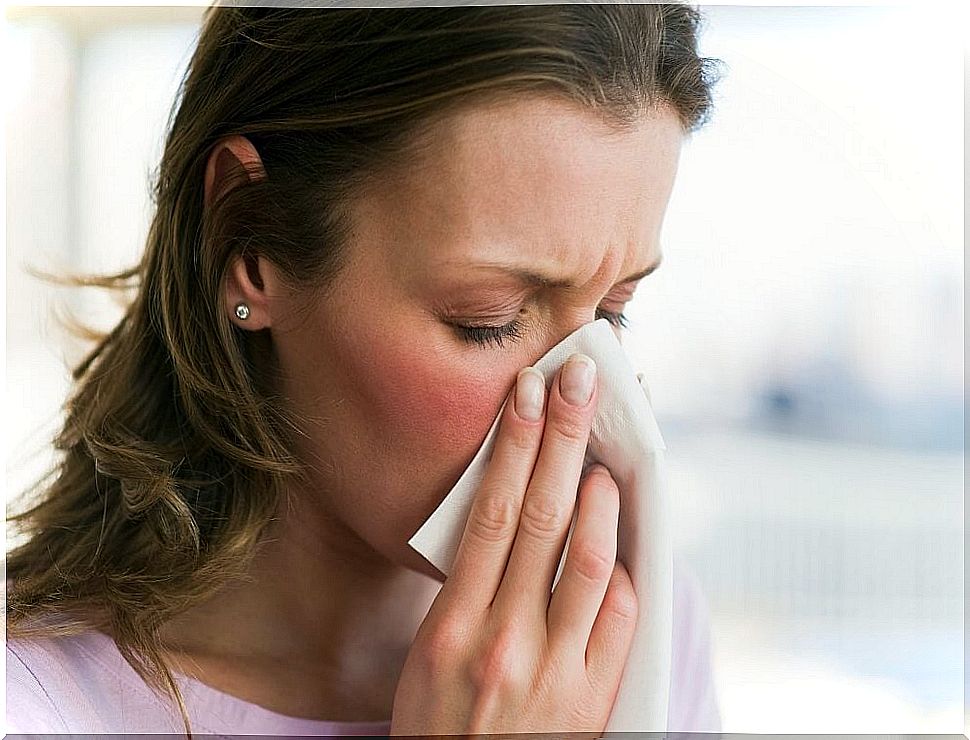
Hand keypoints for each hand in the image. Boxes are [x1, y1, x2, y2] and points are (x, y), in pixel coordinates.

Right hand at [391, 353, 636, 734]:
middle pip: (543, 518)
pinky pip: (618, 618)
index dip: (513, 445)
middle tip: (579, 383)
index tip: (528, 392)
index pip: (491, 514)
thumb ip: (466, 590)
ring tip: (603, 456)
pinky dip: (623, 568)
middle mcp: (504, 641)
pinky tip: (621, 537)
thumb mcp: (426, 655)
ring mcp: (555, 670)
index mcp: (451, 627)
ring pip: (589, 560)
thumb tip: (506, 520)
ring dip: (602, 497)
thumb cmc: (436, 725)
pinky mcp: (593, 696)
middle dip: (563, 439)